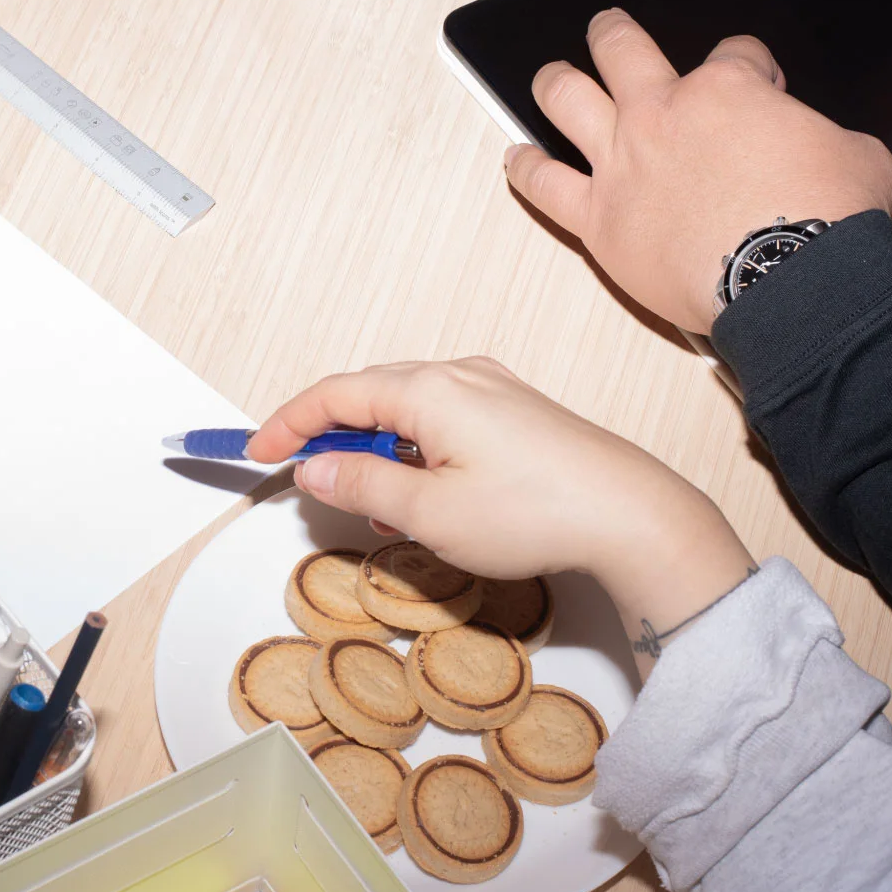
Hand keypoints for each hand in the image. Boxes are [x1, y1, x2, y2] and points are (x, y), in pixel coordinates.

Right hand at [247, 357, 755, 671]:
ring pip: (407, 407)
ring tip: (379, 507)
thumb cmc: (538, 511)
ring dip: (377, 449)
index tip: (259, 450)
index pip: (334, 394)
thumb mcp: (429, 511)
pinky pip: (443, 418)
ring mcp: (492, 390)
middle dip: (330, 433)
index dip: (289, 423)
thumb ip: (362, 484)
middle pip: (369, 392)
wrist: (632, 516)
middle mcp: (459, 375)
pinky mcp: (516, 412)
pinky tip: (424, 497)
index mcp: (429, 389)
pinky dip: (415, 449)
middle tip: (302, 473)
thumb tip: (315, 467)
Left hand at [503, 9, 891, 333]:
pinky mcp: (598, 217)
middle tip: (608, 28)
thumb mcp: (854, 152)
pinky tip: (515, 159)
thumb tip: (812, 147)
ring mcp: (622, 162)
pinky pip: (544, 185)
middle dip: (614, 34)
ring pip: (565, 100)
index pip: (734, 54)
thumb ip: (815, 134)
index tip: (757, 82)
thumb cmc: (827, 219)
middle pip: (622, 51)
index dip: (750, 65)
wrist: (792, 281)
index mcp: (726, 89)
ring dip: (555, 82)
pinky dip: (525, 169)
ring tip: (549, 77)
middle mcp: (661, 114)